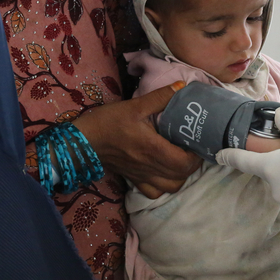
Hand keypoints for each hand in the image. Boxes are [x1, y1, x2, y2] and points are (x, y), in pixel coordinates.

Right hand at [75, 82, 201, 198]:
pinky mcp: (133, 180)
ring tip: (180, 159)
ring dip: (180, 176)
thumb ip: (160, 97)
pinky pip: (154, 193)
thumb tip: (183, 86)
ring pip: (171, 188)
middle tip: (192, 148)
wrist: (82, 140)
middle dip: (192, 164)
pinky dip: (164, 186)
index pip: (185, 163)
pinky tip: (163, 172)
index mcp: (153, 149)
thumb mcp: (135, 105)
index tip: (197, 142)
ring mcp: (142, 177)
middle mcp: (150, 167)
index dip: (196, 155)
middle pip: (182, 176)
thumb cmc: (108, 122)